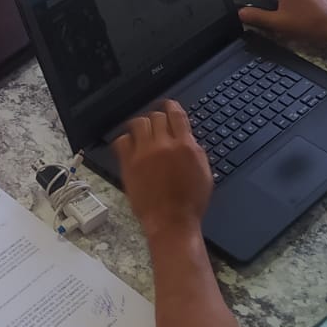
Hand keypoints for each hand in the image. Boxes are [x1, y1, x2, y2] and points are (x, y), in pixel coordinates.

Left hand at [112, 101, 211, 237]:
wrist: (171, 222)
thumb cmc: (190, 203)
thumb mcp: (204, 173)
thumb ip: (195, 151)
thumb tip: (187, 137)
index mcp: (185, 146)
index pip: (176, 114)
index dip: (171, 105)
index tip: (168, 105)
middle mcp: (164, 146)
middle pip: (156, 116)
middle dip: (158, 118)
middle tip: (156, 125)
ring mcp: (144, 154)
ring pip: (138, 123)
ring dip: (141, 125)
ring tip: (143, 133)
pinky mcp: (129, 164)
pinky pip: (122, 141)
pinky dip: (126, 140)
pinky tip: (130, 145)